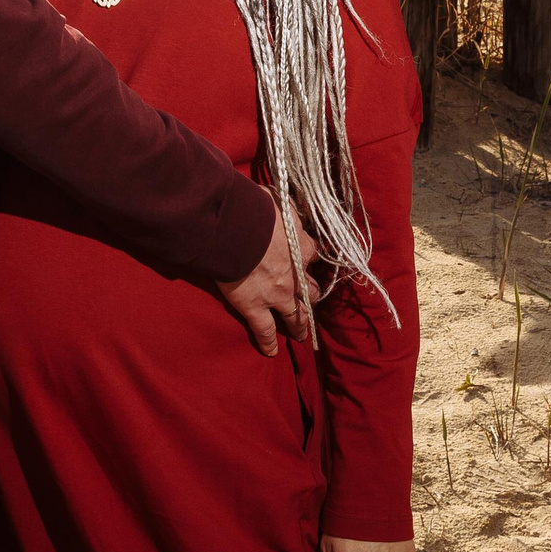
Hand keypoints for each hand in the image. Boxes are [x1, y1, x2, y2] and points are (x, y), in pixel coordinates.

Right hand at [215, 199, 313, 356]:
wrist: (238, 228)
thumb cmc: (256, 209)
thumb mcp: (278, 201)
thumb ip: (283, 206)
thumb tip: (279, 198)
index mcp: (302, 247)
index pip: (312, 256)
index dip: (309, 261)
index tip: (307, 262)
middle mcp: (296, 274)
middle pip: (309, 291)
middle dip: (310, 297)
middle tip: (310, 303)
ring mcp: (278, 295)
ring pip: (295, 315)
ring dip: (299, 325)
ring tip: (301, 335)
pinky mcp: (255, 308)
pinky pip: (265, 331)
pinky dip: (268, 343)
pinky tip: (271, 353)